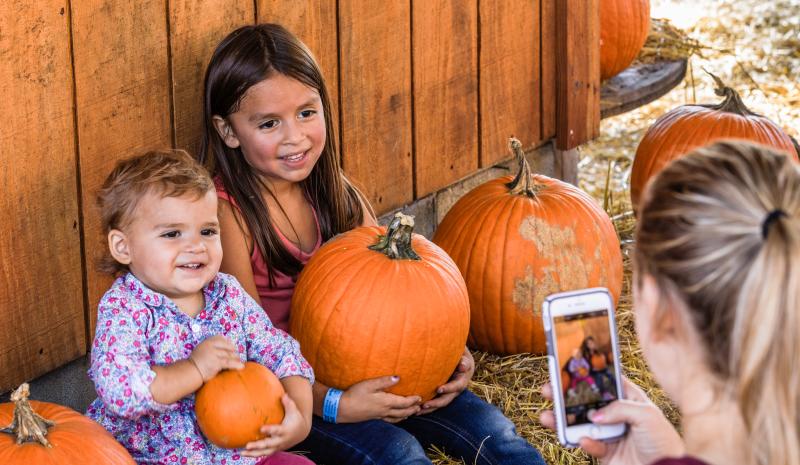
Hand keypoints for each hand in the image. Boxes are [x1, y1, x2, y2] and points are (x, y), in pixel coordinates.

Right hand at [189, 335, 243, 381]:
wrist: (190, 371)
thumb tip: (225, 346)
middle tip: (236, 357)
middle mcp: (211, 346)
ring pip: (229, 355)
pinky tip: (241, 367)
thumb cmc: (196, 362)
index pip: (221, 338)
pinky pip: (229, 363)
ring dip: (235, 359)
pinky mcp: (216, 362)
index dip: (228, 343)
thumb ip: (211, 347)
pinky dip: (236, 365)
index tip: (231, 348)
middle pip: (227, 347)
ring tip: (239, 362)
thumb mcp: (202, 349)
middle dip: (233, 352)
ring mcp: (214, 354)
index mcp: (207, 341)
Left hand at [242, 394, 309, 456]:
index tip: (261, 428)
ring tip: (242, 453)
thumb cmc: (295, 419)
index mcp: (285, 431)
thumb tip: (283, 394)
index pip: (277, 431)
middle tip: (248, 445)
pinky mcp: (273, 450)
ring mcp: (277, 447)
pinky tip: (243, 453)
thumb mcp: (293, 410)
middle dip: (258, 446)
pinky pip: (263, 453)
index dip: (270, 430)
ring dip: (253, 453)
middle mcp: (280, 440)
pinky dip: (253, 454)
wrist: (300, 433)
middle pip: (268, 444)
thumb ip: (288, 403)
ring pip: (265, 452)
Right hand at [337, 376, 421, 422]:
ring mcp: (379, 416)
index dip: (413, 400)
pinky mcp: (373, 418)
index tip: (420, 397)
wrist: (341, 408)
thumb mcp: (369, 384)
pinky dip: (396, 419)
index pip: (404, 402)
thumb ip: (384, 381)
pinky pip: (389, 420)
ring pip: (397, 418)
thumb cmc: (355, 394)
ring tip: (411, 413)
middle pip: (403, 412)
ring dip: (406, 415)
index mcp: (385, 402)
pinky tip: (395, 417)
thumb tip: (398, 377)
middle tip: (420, 406)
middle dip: (412, 409)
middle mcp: (384, 411)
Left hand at [417, 347, 473, 414]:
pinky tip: (415, 409)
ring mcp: (448, 394)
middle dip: (436, 403)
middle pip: (446, 399)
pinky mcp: (442, 395)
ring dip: (429, 408)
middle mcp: (455, 390)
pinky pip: (434, 403)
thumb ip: (464, 362)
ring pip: (439, 404)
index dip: (448, 388)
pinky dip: (426, 408)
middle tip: (425, 404)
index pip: (456, 386)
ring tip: (417, 411)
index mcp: (461, 381)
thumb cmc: (461, 358)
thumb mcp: (464, 358)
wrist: (463, 365)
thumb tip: (462, 367)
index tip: (439, 389)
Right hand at [539, 378, 683, 464]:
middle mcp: (618, 415)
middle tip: (549, 390)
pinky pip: (589, 445)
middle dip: (567, 396)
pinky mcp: (606, 452)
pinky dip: (584, 443)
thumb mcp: (646, 415)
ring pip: (581, 423)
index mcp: (630, 400)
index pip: (606, 383)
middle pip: (587, 401)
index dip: (589, 376)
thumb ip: (618, 408)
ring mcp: (610, 433)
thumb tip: (594, 415)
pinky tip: (583, 440)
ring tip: (548, 416)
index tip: (569, 369)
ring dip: (564, 420)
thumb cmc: (663, 442)